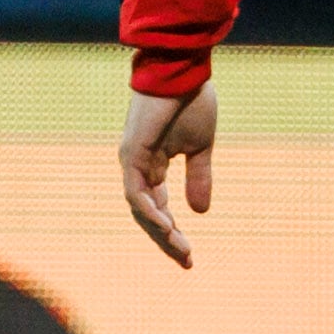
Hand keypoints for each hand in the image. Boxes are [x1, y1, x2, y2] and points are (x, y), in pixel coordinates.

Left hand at [120, 85, 216, 267]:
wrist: (183, 71)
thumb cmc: (191, 101)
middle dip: (166, 240)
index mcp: (152, 166)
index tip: (190, 254)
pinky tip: (168, 226)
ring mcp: (131, 163)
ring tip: (181, 248)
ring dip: (160, 231)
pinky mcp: (132, 155)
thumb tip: (201, 212)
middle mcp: (137, 169)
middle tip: (187, 261)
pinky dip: (150, 212)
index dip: (173, 232)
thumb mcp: (201, 147)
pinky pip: (136, 193)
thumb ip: (199, 177)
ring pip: (140, 209)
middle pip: (147, 215)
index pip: (158, 208)